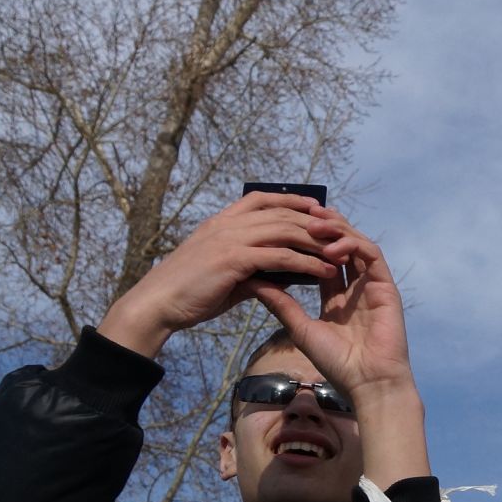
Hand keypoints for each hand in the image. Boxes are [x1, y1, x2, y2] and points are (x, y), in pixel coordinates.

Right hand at [97, 193, 343, 356]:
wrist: (159, 302)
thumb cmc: (191, 291)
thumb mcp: (227, 272)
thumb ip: (256, 266)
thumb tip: (289, 270)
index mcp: (222, 222)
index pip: (262, 199)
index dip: (291, 199)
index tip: (316, 206)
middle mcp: (227, 224)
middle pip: (281, 214)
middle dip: (314, 222)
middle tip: (341, 232)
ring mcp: (230, 239)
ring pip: (284, 231)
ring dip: (316, 241)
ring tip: (341, 251)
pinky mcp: (233, 260)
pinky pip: (279, 257)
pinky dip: (306, 263)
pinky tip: (324, 271)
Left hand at [251, 210, 412, 406]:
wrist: (366, 383)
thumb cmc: (337, 363)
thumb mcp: (300, 329)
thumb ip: (280, 303)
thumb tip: (251, 280)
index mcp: (335, 295)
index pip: (319, 256)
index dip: (303, 238)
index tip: (281, 224)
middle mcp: (354, 285)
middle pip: (339, 243)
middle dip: (320, 225)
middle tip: (298, 211)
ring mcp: (371, 285)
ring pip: (356, 243)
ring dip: (336, 229)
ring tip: (313, 223)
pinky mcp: (386, 287)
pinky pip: (372, 255)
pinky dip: (353, 244)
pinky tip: (332, 246)